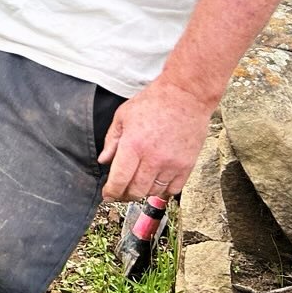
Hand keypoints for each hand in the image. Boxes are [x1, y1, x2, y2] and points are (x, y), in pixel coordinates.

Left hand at [97, 76, 215, 200]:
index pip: (119, 180)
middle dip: (124, 195)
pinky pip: (173, 190)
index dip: (111, 192)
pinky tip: (156, 184)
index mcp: (133, 145)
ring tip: (137, 185)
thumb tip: (104, 161)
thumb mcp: (123, 116)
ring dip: (143, 192)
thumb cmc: (152, 103)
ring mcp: (172, 164)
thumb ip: (111, 141)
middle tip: (120, 191)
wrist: (185, 97)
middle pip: (136, 191)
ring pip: (154, 192)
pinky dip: (163, 191)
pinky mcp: (187, 166)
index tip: (107, 195)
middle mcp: (153, 159)